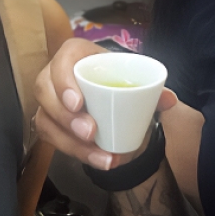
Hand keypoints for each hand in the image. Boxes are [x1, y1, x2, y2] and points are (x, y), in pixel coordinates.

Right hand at [32, 38, 176, 170]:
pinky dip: (75, 152)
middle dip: (65, 116)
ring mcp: (49, 99)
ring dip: (71, 142)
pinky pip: (51, 139)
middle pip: (45, 91)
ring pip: (45, 119)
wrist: (112, 100)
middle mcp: (55, 74)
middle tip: (90, 132)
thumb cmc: (118, 82)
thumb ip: (153, 90)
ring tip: (100, 156)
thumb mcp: (134, 81)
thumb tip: (169, 100)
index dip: (64, 81)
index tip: (78, 104)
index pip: (61, 60)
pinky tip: (98, 160)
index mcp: (77, 55)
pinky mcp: (48, 121)